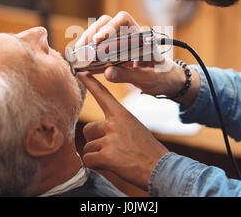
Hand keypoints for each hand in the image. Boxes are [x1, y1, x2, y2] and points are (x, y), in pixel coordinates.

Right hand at [75, 11, 200, 104]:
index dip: (109, 27)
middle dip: (93, 33)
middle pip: (107, 23)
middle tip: (84, 48)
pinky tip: (82, 63)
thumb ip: (129, 75)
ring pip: (100, 34)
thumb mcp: (148, 79)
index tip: (98, 40)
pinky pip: (99, 50)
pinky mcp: (115, 54)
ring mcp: (121, 43)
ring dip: (88, 43)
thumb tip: (107, 73)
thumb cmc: (163, 77)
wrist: (167, 82)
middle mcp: (130, 35)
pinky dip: (90, 55)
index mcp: (141, 36)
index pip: (124, 19)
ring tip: (79, 54)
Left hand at [77, 71, 168, 189]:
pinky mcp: (106, 156)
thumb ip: (115, 125)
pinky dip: (96, 165)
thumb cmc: (147, 150)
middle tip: (113, 148)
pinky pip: (88, 160)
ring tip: (116, 158)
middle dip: (95, 140)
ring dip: (97, 155)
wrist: (160, 168)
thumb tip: (95, 133)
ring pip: (88, 147)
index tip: (80, 72)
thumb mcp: (134, 128)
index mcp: (122, 114)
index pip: (103, 95)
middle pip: (88, 129)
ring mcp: (110, 139)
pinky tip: (110, 165)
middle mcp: (113, 124)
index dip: (90, 83)